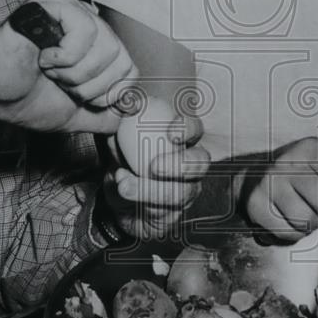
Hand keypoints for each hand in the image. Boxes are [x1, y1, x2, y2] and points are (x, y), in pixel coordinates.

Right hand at [0, 0, 136, 131]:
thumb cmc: (25, 97)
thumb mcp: (78, 114)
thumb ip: (109, 115)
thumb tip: (134, 109)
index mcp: (95, 43)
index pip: (130, 69)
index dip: (105, 92)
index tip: (74, 94)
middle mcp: (87, 20)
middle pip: (122, 60)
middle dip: (89, 85)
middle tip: (60, 82)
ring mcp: (72, 7)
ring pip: (107, 46)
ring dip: (74, 72)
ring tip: (49, 69)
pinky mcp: (56, 1)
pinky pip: (85, 30)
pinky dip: (64, 55)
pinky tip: (43, 56)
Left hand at [102, 115, 210, 239]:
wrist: (116, 196)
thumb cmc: (123, 160)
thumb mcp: (116, 139)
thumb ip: (120, 121)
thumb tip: (121, 102)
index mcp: (181, 142)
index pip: (195, 130)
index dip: (188, 130)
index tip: (171, 132)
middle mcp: (189, 167)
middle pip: (201, 164)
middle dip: (181, 164)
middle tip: (154, 166)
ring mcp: (184, 193)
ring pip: (180, 193)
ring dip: (149, 188)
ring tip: (123, 182)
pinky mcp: (172, 215)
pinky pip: (162, 211)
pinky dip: (139, 200)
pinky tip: (122, 190)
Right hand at [243, 137, 317, 241]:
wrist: (251, 179)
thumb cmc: (296, 174)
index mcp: (310, 149)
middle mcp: (287, 162)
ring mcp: (269, 183)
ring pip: (306, 221)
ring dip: (310, 226)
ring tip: (304, 215)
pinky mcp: (256, 204)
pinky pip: (287, 232)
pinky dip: (292, 234)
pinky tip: (287, 221)